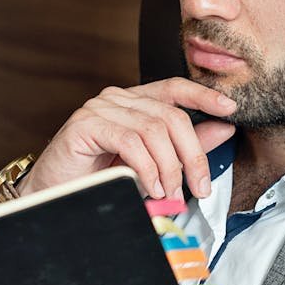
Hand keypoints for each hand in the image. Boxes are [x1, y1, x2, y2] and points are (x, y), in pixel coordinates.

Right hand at [22, 77, 236, 199]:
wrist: (55, 196)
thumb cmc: (100, 180)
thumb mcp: (152, 163)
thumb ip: (185, 145)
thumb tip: (223, 128)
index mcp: (133, 102)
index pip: (174, 87)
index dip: (204, 95)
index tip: (230, 108)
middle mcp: (116, 98)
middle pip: (170, 115)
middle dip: (192, 154)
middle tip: (199, 187)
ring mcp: (99, 108)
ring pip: (153, 130)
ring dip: (169, 167)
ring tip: (169, 193)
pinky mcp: (84, 125)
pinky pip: (130, 141)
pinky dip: (147, 168)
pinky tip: (149, 187)